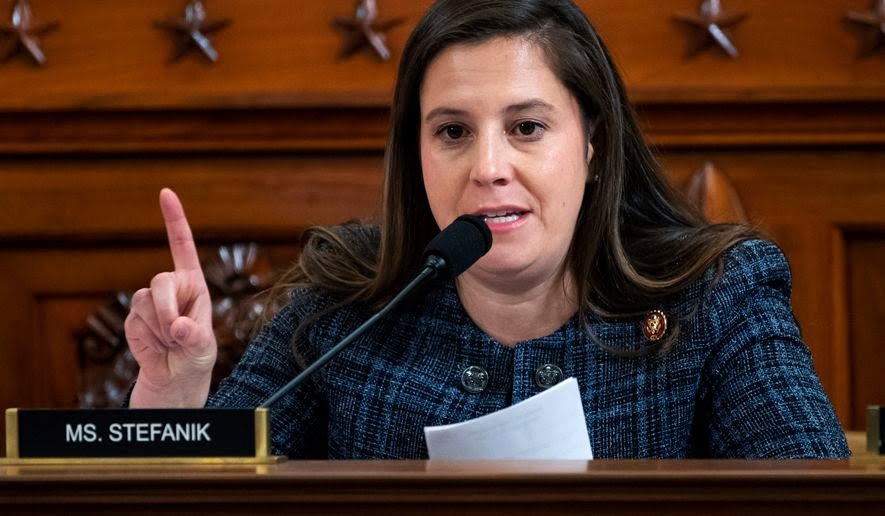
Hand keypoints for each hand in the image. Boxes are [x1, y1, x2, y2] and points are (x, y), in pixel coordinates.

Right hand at [125, 188, 216, 406]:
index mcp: (194, 283)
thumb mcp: (203, 347)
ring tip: (170, 342)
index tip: (165, 192)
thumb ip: (194, 335)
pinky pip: (134, 321)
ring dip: (159, 327)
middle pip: (160, 281)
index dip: (174, 219)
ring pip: (145, 302)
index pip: (182, 246)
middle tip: (176, 332)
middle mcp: (171, 287)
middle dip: (166, 308)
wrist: (175, 377)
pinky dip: (147, 337)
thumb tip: (177, 326)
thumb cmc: (195, 356)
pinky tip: (157, 345)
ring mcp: (149, 301)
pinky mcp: (133, 317)